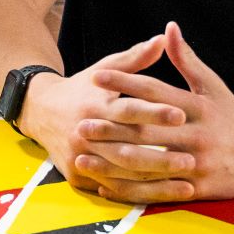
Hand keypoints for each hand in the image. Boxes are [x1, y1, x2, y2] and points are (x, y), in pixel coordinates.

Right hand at [17, 34, 174, 191]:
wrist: (40, 111)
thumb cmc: (83, 88)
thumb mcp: (105, 69)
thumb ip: (135, 58)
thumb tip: (163, 38)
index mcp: (94, 104)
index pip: (128, 110)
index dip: (154, 112)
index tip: (181, 115)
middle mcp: (85, 132)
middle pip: (127, 147)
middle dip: (161, 156)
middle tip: (192, 159)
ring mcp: (80, 157)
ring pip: (123, 173)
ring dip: (156, 180)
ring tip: (187, 183)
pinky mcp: (78, 177)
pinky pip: (113, 189)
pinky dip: (141, 194)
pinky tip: (165, 194)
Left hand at [73, 22, 233, 203]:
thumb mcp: (213, 87)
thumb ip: (187, 60)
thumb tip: (168, 28)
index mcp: (197, 107)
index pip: (155, 92)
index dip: (125, 83)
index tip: (97, 76)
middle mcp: (195, 135)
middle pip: (147, 130)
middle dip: (111, 127)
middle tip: (81, 122)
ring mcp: (196, 164)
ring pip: (148, 164)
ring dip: (113, 164)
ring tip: (83, 157)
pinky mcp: (196, 189)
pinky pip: (157, 191)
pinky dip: (130, 190)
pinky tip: (105, 186)